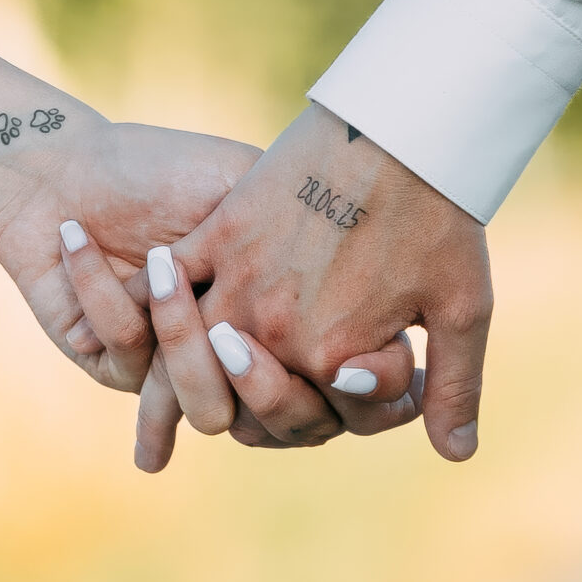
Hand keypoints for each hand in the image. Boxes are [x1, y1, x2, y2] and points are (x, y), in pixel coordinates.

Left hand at [0, 119, 422, 463]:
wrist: (68, 164)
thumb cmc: (167, 168)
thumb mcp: (252, 188)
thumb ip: (307, 239)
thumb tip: (384, 297)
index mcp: (282, 318)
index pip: (342, 386)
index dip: (365, 391)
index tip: (363, 369)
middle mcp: (241, 357)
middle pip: (285, 422)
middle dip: (270, 386)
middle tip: (239, 332)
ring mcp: (181, 371)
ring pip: (208, 410)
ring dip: (181, 334)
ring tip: (157, 261)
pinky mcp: (118, 368)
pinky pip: (130, 356)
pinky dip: (107, 290)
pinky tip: (79, 237)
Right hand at [131, 104, 492, 460]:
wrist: (402, 126)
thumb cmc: (439, 215)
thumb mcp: (464, 309)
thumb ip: (456, 388)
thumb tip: (456, 455)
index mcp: (329, 356)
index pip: (306, 420)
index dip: (338, 412)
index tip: (367, 379)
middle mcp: (272, 329)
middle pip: (232, 404)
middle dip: (248, 415)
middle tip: (247, 411)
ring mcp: (239, 280)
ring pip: (185, 357)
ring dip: (173, 390)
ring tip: (159, 427)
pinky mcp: (220, 233)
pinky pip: (166, 287)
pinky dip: (139, 315)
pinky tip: (116, 332)